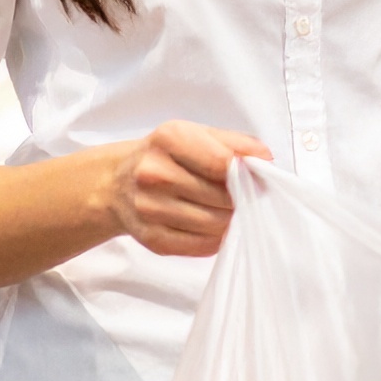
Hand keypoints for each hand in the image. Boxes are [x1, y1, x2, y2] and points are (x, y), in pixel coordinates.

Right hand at [101, 123, 270, 257]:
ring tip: (231, 211)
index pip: (222, 163)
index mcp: (168, 140)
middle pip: (221, 197)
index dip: (248, 174)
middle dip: (243, 199)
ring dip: (232, 221)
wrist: (116, 184)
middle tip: (249, 197)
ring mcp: (149, 209)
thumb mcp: (196, 134)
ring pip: (214, 224)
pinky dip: (217, 239)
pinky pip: (201, 246)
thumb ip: (234, 143)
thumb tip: (264, 158)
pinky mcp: (152, 239)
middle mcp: (153, 174)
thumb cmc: (167, 156)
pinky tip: (215, 227)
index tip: (259, 178)